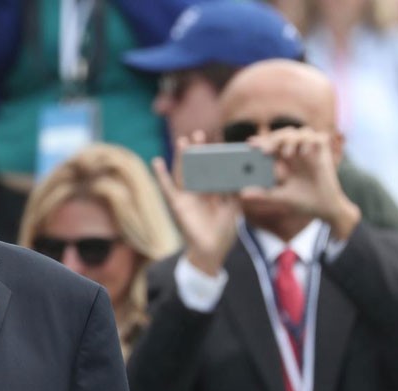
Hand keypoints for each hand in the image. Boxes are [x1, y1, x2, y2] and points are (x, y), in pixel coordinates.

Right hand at [153, 132, 240, 275]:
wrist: (212, 250)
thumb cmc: (224, 230)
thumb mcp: (234, 208)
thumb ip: (235, 192)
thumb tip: (241, 174)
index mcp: (215, 189)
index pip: (215, 167)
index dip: (216, 154)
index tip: (219, 139)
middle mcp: (200, 189)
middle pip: (198, 166)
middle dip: (199, 150)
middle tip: (199, 133)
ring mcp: (188, 196)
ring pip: (184, 172)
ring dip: (181, 157)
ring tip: (182, 141)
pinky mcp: (178, 204)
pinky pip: (167, 188)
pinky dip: (160, 175)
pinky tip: (156, 161)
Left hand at [243, 127, 360, 239]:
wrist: (321, 209)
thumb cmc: (300, 201)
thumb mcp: (278, 198)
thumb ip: (262, 195)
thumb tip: (242, 194)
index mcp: (283, 159)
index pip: (272, 143)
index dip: (261, 140)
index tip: (250, 144)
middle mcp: (297, 152)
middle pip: (285, 133)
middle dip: (275, 138)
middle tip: (265, 151)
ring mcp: (311, 151)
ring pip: (301, 132)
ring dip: (292, 139)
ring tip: (286, 154)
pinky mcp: (324, 154)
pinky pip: (320, 138)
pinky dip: (312, 141)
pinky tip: (305, 153)